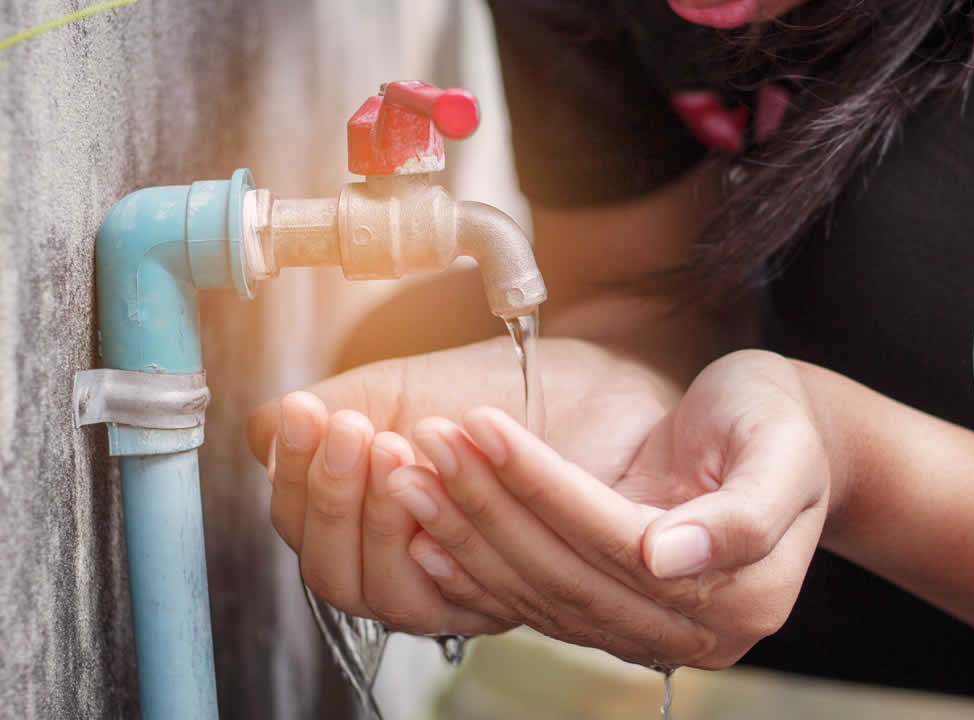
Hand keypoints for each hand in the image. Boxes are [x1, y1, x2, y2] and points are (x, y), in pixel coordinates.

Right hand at [248, 335, 680, 632]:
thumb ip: (336, 411)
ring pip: (398, 596)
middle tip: (349, 431)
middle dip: (333, 504)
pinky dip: (447, 531)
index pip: (312, 538)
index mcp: (381, 530)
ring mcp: (475, 586)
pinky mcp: (533, 592)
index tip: (304, 416)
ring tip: (392, 443)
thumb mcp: (402, 388)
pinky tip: (439, 472)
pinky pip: (474, 591)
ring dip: (381, 520)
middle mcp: (423, 571)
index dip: (297, 483)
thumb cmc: (504, 387)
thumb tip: (266, 433)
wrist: (599, 375)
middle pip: (344, 581)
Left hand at [396, 350, 830, 667]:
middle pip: (569, 576)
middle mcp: (696, 634)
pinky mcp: (616, 620)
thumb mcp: (785, 449)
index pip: (618, 543)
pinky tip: (426, 538)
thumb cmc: (783, 425)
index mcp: (745, 595)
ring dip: (468, 535)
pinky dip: (478, 573)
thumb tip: (668, 558)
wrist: (787, 440)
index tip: (481, 427)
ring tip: (409, 475)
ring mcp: (653, 635)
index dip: (543, 486)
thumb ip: (744, 513)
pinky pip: (537, 606)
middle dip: (488, 507)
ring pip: (542, 594)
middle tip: (428, 444)